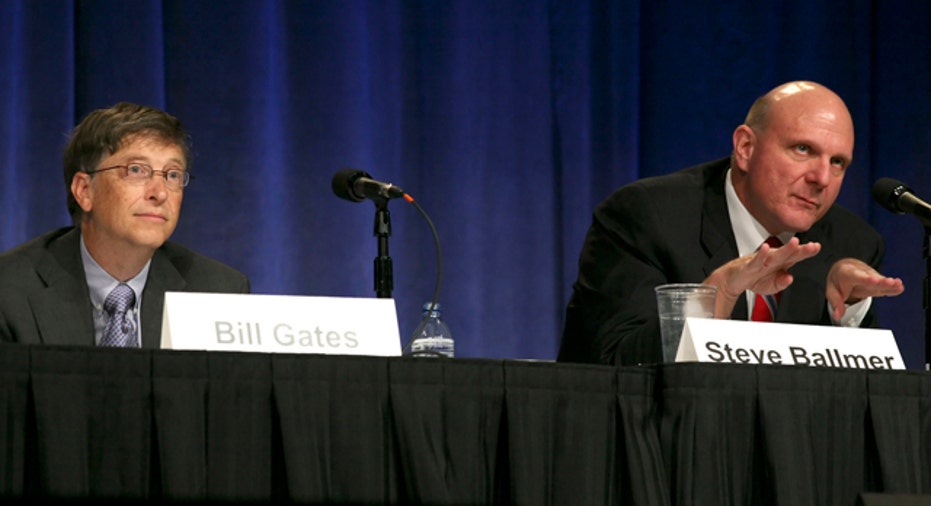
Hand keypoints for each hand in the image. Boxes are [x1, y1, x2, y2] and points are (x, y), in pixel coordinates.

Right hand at [704, 237, 821, 317]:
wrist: (732, 280)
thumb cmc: (752, 279)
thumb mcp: (770, 287)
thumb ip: (782, 283)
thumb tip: (789, 278)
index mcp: (780, 263)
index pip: (795, 256)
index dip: (806, 252)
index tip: (816, 247)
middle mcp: (772, 260)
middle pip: (789, 254)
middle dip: (800, 250)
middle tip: (812, 246)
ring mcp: (761, 262)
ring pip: (775, 255)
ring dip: (785, 249)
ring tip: (794, 242)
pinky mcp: (749, 266)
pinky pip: (756, 260)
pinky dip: (761, 254)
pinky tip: (766, 248)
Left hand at [826, 258, 904, 319]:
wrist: (845, 267)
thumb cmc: (839, 279)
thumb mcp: (832, 290)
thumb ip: (836, 303)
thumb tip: (837, 315)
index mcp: (848, 273)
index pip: (857, 276)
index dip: (866, 279)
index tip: (873, 280)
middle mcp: (862, 273)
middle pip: (873, 278)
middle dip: (882, 281)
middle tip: (891, 282)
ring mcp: (871, 277)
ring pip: (881, 280)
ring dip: (890, 283)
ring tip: (899, 285)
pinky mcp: (878, 282)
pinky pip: (884, 285)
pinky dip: (892, 287)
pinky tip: (900, 288)